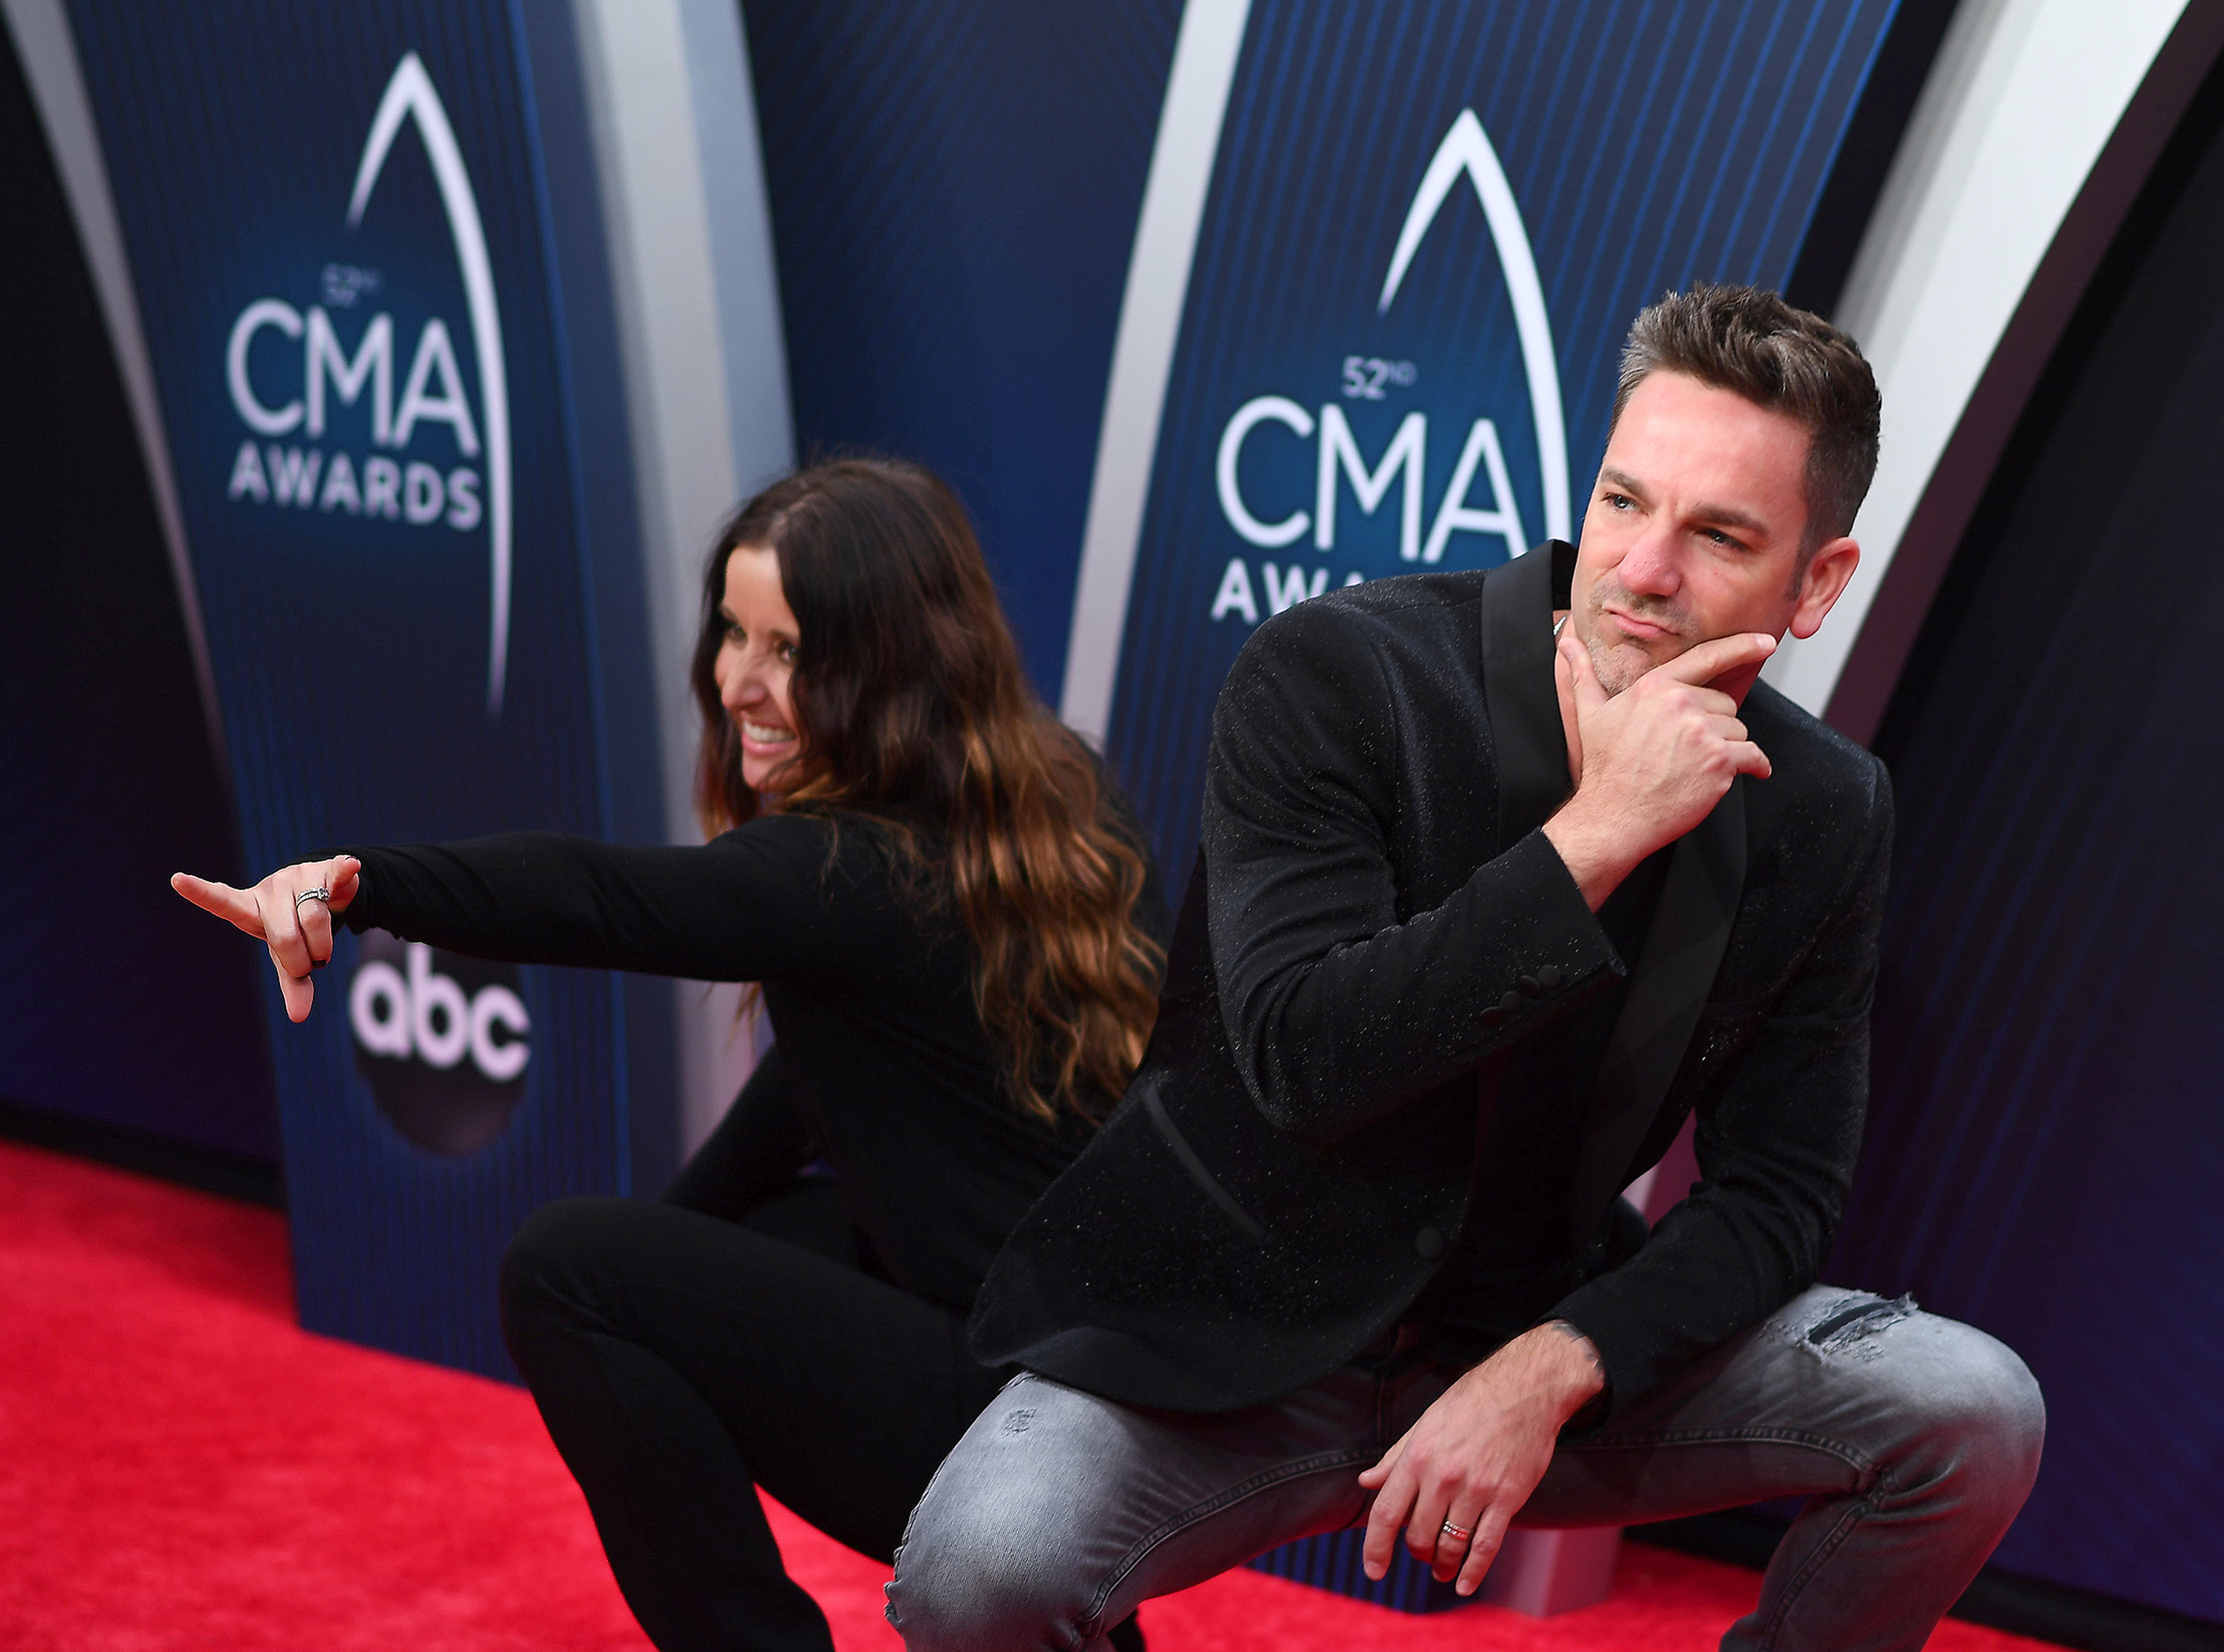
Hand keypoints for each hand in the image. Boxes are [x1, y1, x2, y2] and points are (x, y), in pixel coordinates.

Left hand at [172, 856, 360, 1022]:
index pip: (222, 901)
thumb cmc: (295, 929)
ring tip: (323, 949)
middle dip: (302, 960)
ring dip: (323, 945)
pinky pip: (337, 873)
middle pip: (285, 934)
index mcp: (250, 908)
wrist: (325, 895)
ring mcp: (299, 877)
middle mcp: (271, 889)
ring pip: (315, 918)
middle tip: (309, 965)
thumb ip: (292, 984)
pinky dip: (344, 871)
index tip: (177, 879)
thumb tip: (299, 1017)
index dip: (201, 892)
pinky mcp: (328, 870)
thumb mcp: (288, 958)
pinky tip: (350, 866)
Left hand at [1357, 1323, 1604, 1594]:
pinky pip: (1485, 1547)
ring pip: (1450, 1545)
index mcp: (1417, 1455)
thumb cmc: (1471, 1403)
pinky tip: (1464, 1583)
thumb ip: (1396, 1457)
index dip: (1376, 1546)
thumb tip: (1367, 1482)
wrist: (1525, 1390)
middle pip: (1418, 1535)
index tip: (1374, 1570)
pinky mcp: (1507, 1499)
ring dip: (1442, 1564)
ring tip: (1441, 1570)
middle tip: (1421, 1555)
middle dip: (1416, 1553)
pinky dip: (1473, 1572)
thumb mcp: (1426, 1423)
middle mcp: (1443, 1476)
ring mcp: (1476, 1489)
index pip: (1386, 1511)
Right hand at [1544, 631, 1774, 907]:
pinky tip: (1744, 774)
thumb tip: (1568, 643)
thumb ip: (1584, 674)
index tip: (1765, 643)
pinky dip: (1754, 767)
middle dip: (1714, 725)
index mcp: (1656, 686)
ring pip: (1738, 730)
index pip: (1707, 658)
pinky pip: (1754, 756)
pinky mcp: (1719, 761)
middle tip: (1685, 750)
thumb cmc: (1604, 767)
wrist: (1613, 816)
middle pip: (1725, 704)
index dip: (1741, 647)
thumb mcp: (1590, 714)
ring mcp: (1702, 732)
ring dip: (1726, 748)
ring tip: (1695, 766)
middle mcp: (1681, 703)